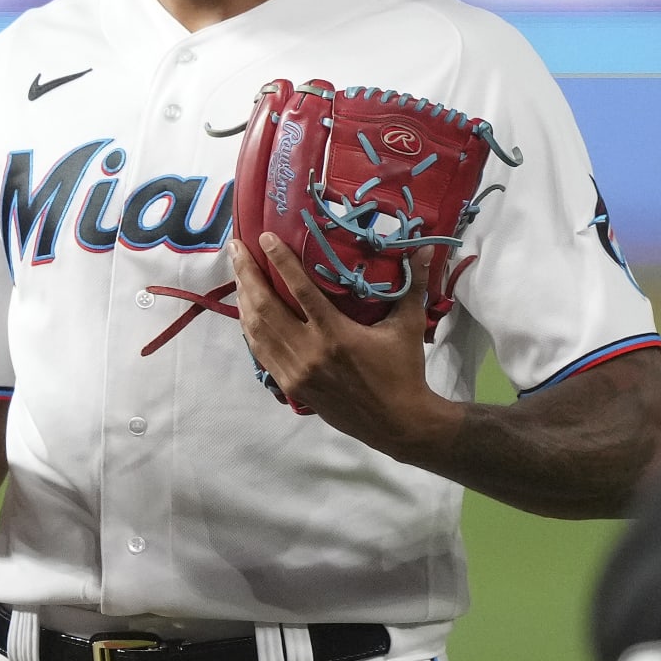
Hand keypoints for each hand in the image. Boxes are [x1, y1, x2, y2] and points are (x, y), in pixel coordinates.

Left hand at [230, 234, 456, 456]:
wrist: (398, 423)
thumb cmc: (404, 372)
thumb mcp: (409, 327)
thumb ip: (413, 286)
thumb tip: (424, 249)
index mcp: (336, 334)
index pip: (299, 289)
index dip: (279, 261)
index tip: (264, 237)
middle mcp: (309, 351)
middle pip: (265, 306)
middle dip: (247, 274)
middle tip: (236, 248)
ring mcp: (296, 370)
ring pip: (257, 329)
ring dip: (243, 298)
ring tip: (237, 271)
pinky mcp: (290, 385)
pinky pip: (260, 351)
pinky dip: (249, 327)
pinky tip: (245, 310)